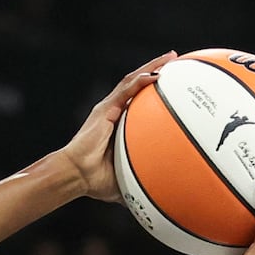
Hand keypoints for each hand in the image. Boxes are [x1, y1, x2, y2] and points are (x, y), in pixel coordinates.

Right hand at [60, 52, 176, 201]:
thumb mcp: (129, 179)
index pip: (141, 101)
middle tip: (176, 61)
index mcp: (120, 124)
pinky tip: (156, 74)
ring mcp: (109, 108)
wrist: (78, 175)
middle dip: (157, 69)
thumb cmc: (98, 180)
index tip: (177, 84)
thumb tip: (167, 197)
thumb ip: (146, 180)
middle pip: (139, 84)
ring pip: (133, 80)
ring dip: (152, 67)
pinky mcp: (105, 109)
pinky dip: (141, 81)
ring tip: (171, 57)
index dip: (157, 90)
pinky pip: (125, 90)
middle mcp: (115, 111)